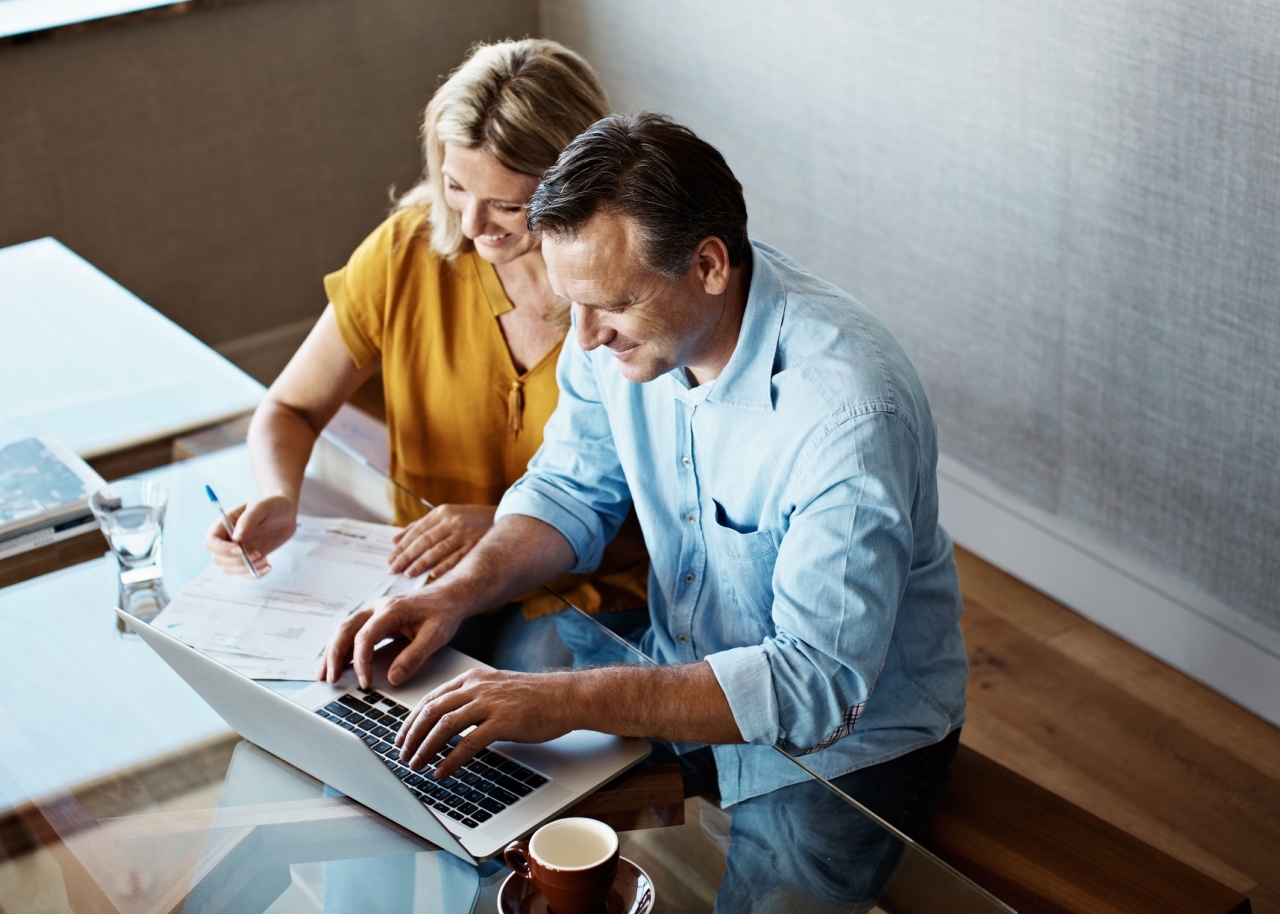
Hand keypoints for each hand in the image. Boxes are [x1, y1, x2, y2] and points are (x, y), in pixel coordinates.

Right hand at [203, 496, 295, 575]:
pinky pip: (245, 573)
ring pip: (230, 568)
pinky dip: (254, 574)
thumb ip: (248, 520)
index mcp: (225, 524)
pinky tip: (268, 566)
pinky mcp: (249, 558)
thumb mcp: (261, 507)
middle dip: (237, 561)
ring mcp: (238, 551)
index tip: (240, 549)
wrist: (286, 512)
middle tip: (258, 554)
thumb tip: (236, 538)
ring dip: (246, 568)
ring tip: (265, 560)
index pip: (211, 541)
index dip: (221, 549)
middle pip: (218, 558)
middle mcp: (228, 539)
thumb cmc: (271, 505)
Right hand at [316, 589, 467, 688]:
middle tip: (329, 679)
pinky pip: (353, 632)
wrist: (449, 596)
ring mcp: (374, 612)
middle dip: (334, 655)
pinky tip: (339, 663)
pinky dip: (342, 647)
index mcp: (391, 610)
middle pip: (346, 630)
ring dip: (333, 651)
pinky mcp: (376, 619)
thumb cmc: (443, 613)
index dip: (361, 661)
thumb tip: (393, 678)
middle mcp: (378, 608)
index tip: (364, 682)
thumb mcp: (435, 636)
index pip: (366, 636)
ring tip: (325, 674)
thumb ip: (414, 657)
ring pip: (345, 629)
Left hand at [388, 504, 495, 577]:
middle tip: (394, 569)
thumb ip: (419, 526)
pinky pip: (458, 557)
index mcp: (442, 513)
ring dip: (422, 563)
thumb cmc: (467, 519)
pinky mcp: (477, 544)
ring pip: (439, 550)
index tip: (390, 559)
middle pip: (425, 541)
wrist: (499, 516)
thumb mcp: (444, 516)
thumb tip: (395, 539)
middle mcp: (452, 521)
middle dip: (407, 556)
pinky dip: (445, 566)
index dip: (402, 546)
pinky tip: (433, 575)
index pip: (417, 531)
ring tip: (409, 573)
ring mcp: (466, 533)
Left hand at [394, 669, 576, 777]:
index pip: (431, 698)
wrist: (564, 697)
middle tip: (403, 754)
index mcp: (472, 679)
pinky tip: (442, 771)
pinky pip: (468, 743)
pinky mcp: (502, 722)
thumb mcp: (496, 689)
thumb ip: (472, 699)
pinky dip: (450, 759)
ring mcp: (489, 704)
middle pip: (432, 711)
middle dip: (412, 736)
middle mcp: (477, 688)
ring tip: (416, 765)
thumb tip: (448, 720)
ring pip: (445, 726)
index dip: (412, 720)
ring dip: (426, 748)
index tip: (401, 737)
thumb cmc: (534, 696)